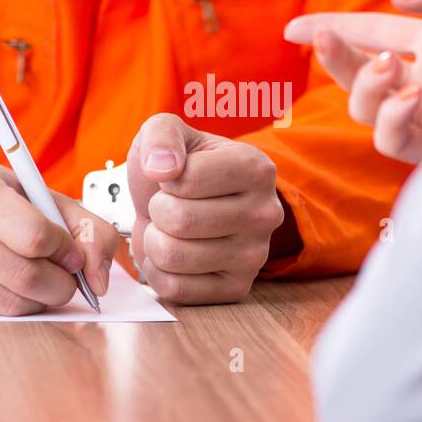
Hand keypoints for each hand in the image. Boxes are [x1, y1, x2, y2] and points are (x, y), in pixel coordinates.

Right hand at [0, 156, 119, 314]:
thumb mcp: (32, 191)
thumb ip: (82, 225)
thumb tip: (98, 280)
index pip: (35, 236)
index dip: (65, 250)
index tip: (69, 251)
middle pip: (25, 276)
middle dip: (61, 283)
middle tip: (65, 276)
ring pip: (9, 303)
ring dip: (39, 299)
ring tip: (40, 279)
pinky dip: (10, 304)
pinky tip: (5, 282)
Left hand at [126, 113, 284, 304]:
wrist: (178, 207)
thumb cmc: (176, 169)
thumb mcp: (167, 132)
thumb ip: (161, 136)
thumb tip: (161, 169)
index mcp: (257, 168)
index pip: (187, 179)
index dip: (165, 178)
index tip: (175, 176)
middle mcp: (265, 214)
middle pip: (179, 220)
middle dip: (158, 210)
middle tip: (169, 205)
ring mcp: (255, 257)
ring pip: (174, 256)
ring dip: (156, 241)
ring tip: (170, 230)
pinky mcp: (236, 289)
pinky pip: (176, 289)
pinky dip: (159, 272)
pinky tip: (174, 256)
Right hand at [284, 0, 421, 162]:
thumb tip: (399, 0)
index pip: (372, 35)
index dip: (333, 31)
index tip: (293, 28)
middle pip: (357, 77)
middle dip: (335, 59)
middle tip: (327, 41)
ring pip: (366, 112)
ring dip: (366, 87)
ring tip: (393, 71)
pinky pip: (394, 141)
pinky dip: (392, 119)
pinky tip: (413, 98)